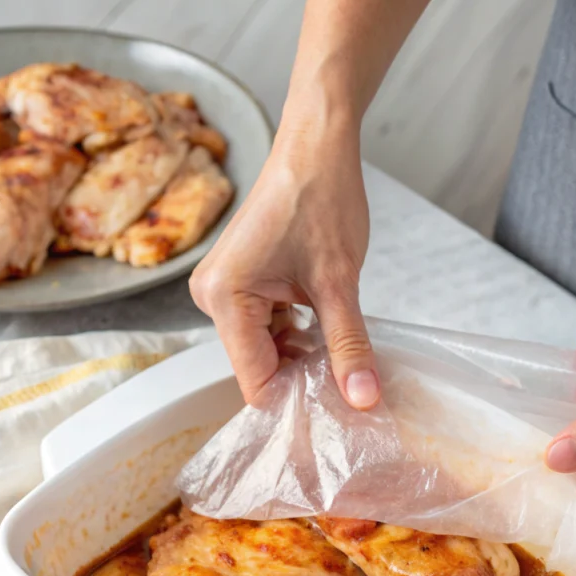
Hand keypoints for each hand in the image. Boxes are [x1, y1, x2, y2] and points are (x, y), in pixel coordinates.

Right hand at [189, 117, 378, 408]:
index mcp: (226, 298)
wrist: (316, 144)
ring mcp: (224, 291)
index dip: (292, 409)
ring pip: (266, 351)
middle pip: (258, 368)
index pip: (256, 381)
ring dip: (303, 363)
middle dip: (301, 386)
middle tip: (348, 404)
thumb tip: (362, 399)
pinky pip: (267, 330)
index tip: (329, 431)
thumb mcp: (340, 283)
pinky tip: (329, 345)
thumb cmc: (322, 197)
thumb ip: (349, 346)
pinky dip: (298, 341)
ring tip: (345, 373)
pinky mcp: (241, 285)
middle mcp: (212, 297)